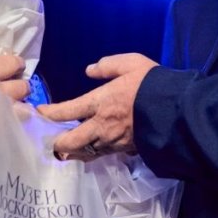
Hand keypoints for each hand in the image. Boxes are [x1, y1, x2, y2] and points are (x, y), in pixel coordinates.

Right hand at [0, 54, 27, 152]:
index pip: (12, 63)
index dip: (17, 64)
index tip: (17, 67)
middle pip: (23, 86)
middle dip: (20, 87)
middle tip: (15, 89)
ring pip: (24, 109)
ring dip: (19, 107)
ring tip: (14, 109)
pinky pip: (13, 127)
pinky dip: (12, 124)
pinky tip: (7, 123)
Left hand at [38, 53, 156, 160]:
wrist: (178, 110)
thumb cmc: (153, 83)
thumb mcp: (131, 63)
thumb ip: (108, 65)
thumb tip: (90, 70)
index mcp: (100, 102)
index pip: (67, 110)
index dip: (50, 113)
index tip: (39, 113)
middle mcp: (102, 125)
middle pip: (71, 141)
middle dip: (57, 144)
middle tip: (48, 143)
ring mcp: (114, 141)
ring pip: (86, 152)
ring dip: (73, 152)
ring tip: (64, 152)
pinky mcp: (126, 150)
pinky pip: (103, 154)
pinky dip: (92, 154)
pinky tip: (90, 152)